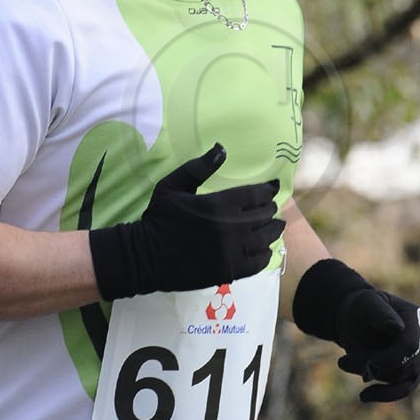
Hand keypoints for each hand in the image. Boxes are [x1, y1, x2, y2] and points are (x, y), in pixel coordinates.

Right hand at [89, 142, 283, 300]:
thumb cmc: (159, 218)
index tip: (272, 188)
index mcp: (219, 204)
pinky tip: (263, 248)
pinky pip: (259, 262)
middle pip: (265, 215)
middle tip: (270, 208)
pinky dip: (265, 253)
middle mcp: (231, 227)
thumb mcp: (173, 185)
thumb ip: (199, 167)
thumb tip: (222, 148)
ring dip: (272, 230)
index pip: (257, 195)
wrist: (146, 256)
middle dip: (269, 209)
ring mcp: (232, 252)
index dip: (268, 190)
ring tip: (274, 226)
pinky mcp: (230, 271)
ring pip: (266, 238)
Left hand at [292, 258, 419, 402]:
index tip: (366, 364)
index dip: (390, 359)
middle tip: (342, 361)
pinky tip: (363, 396)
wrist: (357, 320)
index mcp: (417, 319)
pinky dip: (384, 395)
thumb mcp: (366, 304)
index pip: (412, 346)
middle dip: (372, 366)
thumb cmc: (361, 308)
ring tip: (344, 363)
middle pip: (405, 365)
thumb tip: (398, 328)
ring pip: (400, 379)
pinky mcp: (412, 374)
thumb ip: (380, 314)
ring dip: (370, 375)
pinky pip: (403, 390)